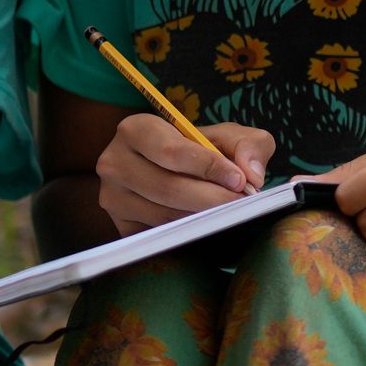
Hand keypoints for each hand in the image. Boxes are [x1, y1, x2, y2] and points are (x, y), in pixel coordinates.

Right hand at [94, 113, 273, 232]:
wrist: (175, 172)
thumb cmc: (199, 150)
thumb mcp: (226, 137)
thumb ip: (248, 144)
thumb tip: (251, 174)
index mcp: (135, 129)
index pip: (172, 152)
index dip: (209, 168)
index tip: (240, 181)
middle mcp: (114, 162)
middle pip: (168, 187)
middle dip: (212, 198)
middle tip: (241, 203)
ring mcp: (113, 198)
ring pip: (164, 215)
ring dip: (203, 217)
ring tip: (230, 213)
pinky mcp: (121, 226)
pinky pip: (160, 235)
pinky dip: (189, 233)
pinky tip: (208, 225)